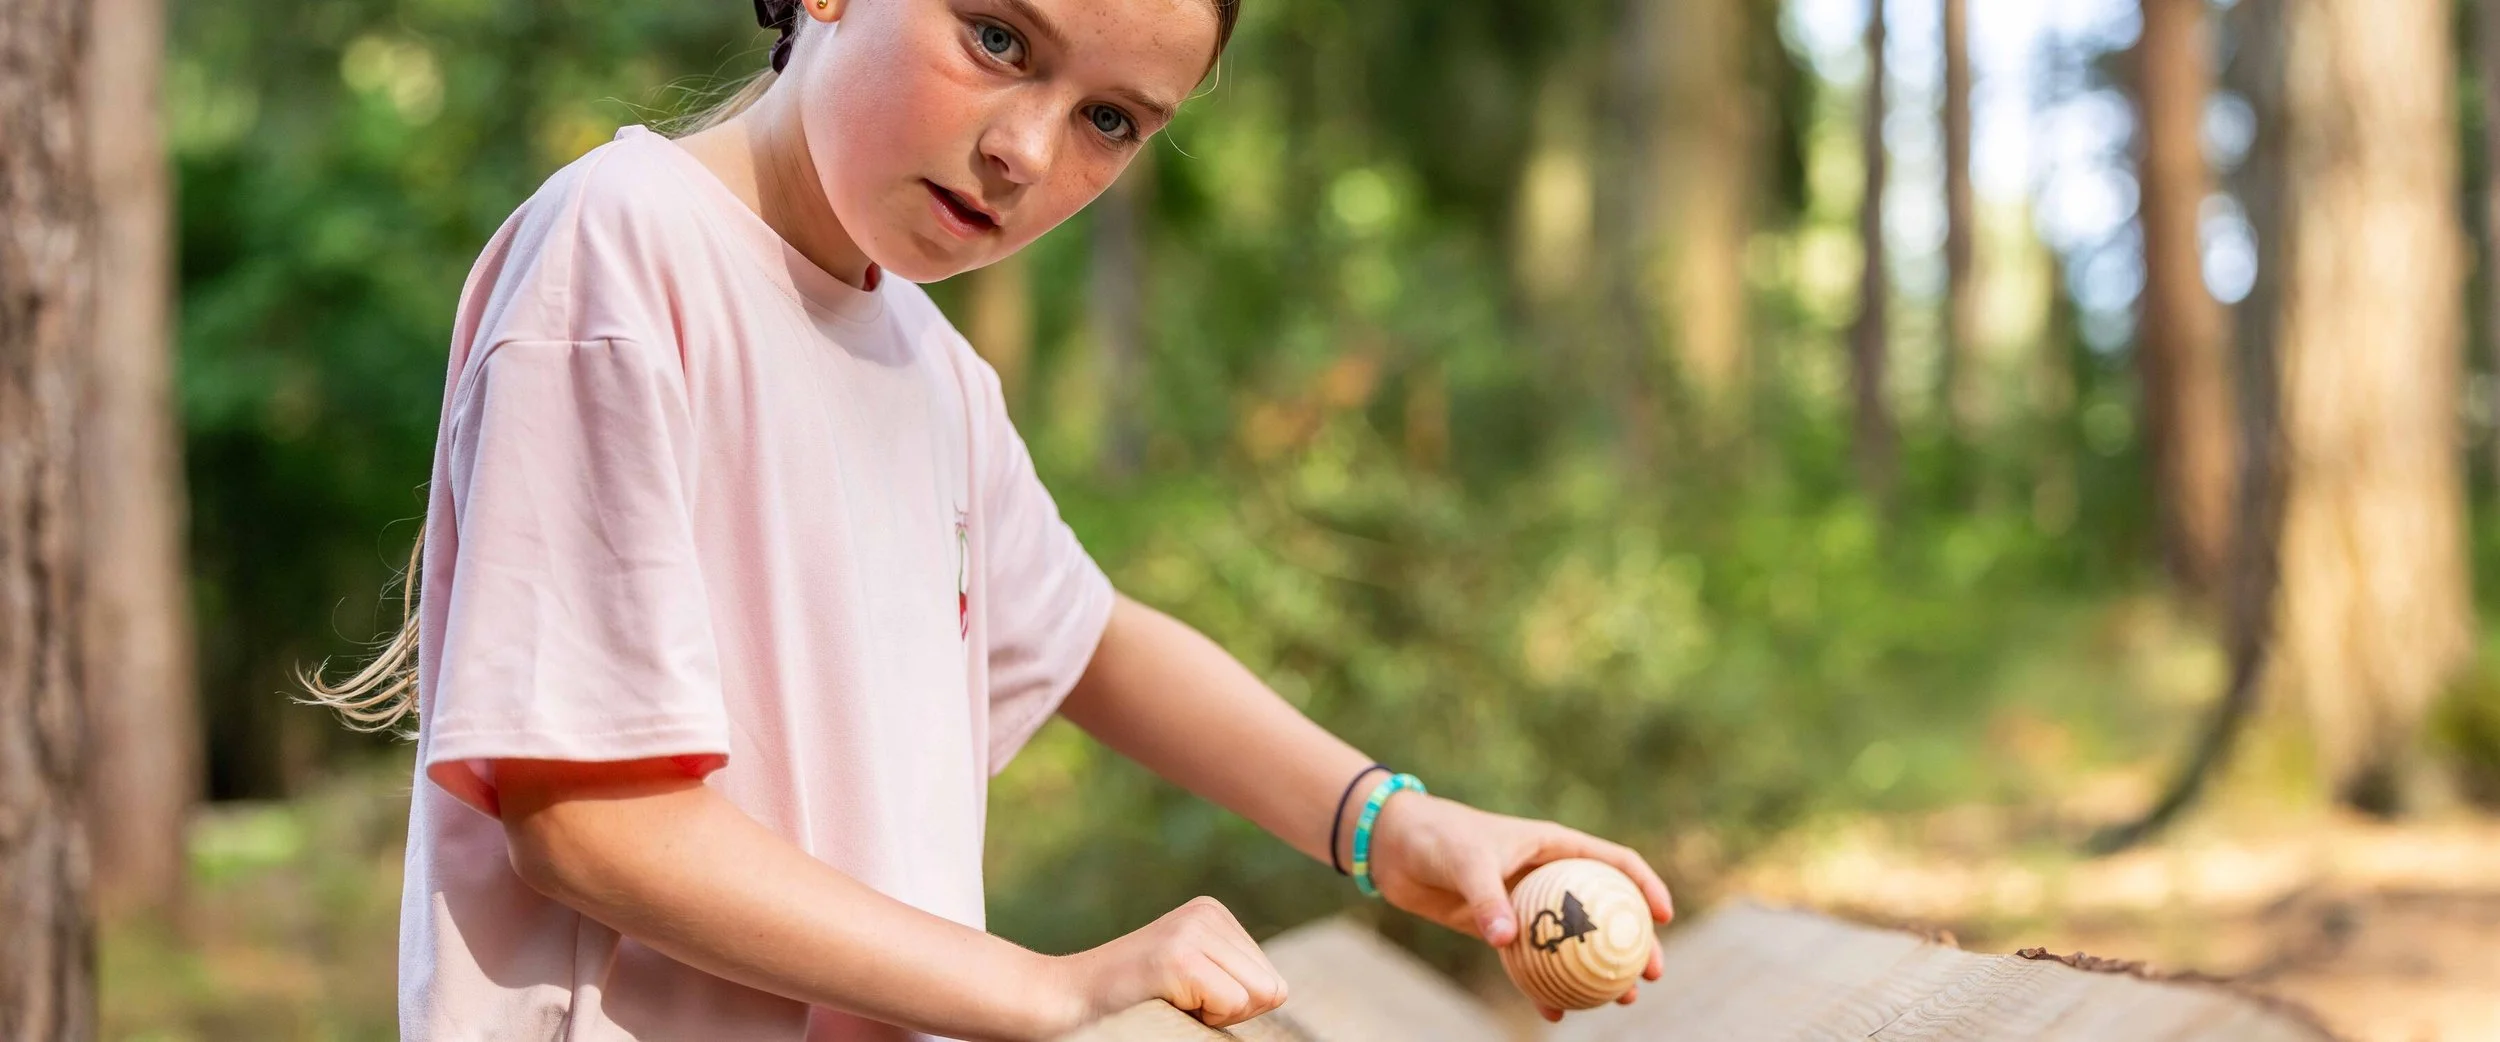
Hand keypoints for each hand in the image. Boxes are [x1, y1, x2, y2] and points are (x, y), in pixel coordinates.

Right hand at [1040, 896, 1287, 1033]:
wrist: (1063, 1000)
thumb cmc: (1132, 1003)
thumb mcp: (1193, 979)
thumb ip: (1236, 979)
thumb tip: (1280, 991)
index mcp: (1214, 914)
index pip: (1272, 982)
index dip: (1233, 1006)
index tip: (1186, 997)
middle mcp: (1208, 913)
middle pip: (1271, 988)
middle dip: (1230, 1010)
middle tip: (1177, 1000)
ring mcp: (1194, 930)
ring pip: (1255, 996)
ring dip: (1215, 1014)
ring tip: (1169, 998)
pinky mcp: (1180, 954)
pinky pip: (1232, 1003)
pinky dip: (1202, 1017)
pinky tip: (1163, 999)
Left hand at [1364, 794, 1672, 1021]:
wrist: (1394, 847)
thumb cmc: (1436, 837)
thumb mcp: (1465, 861)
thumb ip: (1488, 899)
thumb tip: (1507, 942)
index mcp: (1554, 847)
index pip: (1615, 863)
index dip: (1646, 887)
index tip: (1664, 918)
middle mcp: (1548, 876)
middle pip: (1606, 911)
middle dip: (1633, 943)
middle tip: (1651, 975)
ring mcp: (1527, 905)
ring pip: (1573, 943)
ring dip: (1598, 972)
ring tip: (1621, 1000)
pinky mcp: (1500, 928)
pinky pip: (1530, 962)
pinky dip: (1544, 987)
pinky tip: (1555, 1013)